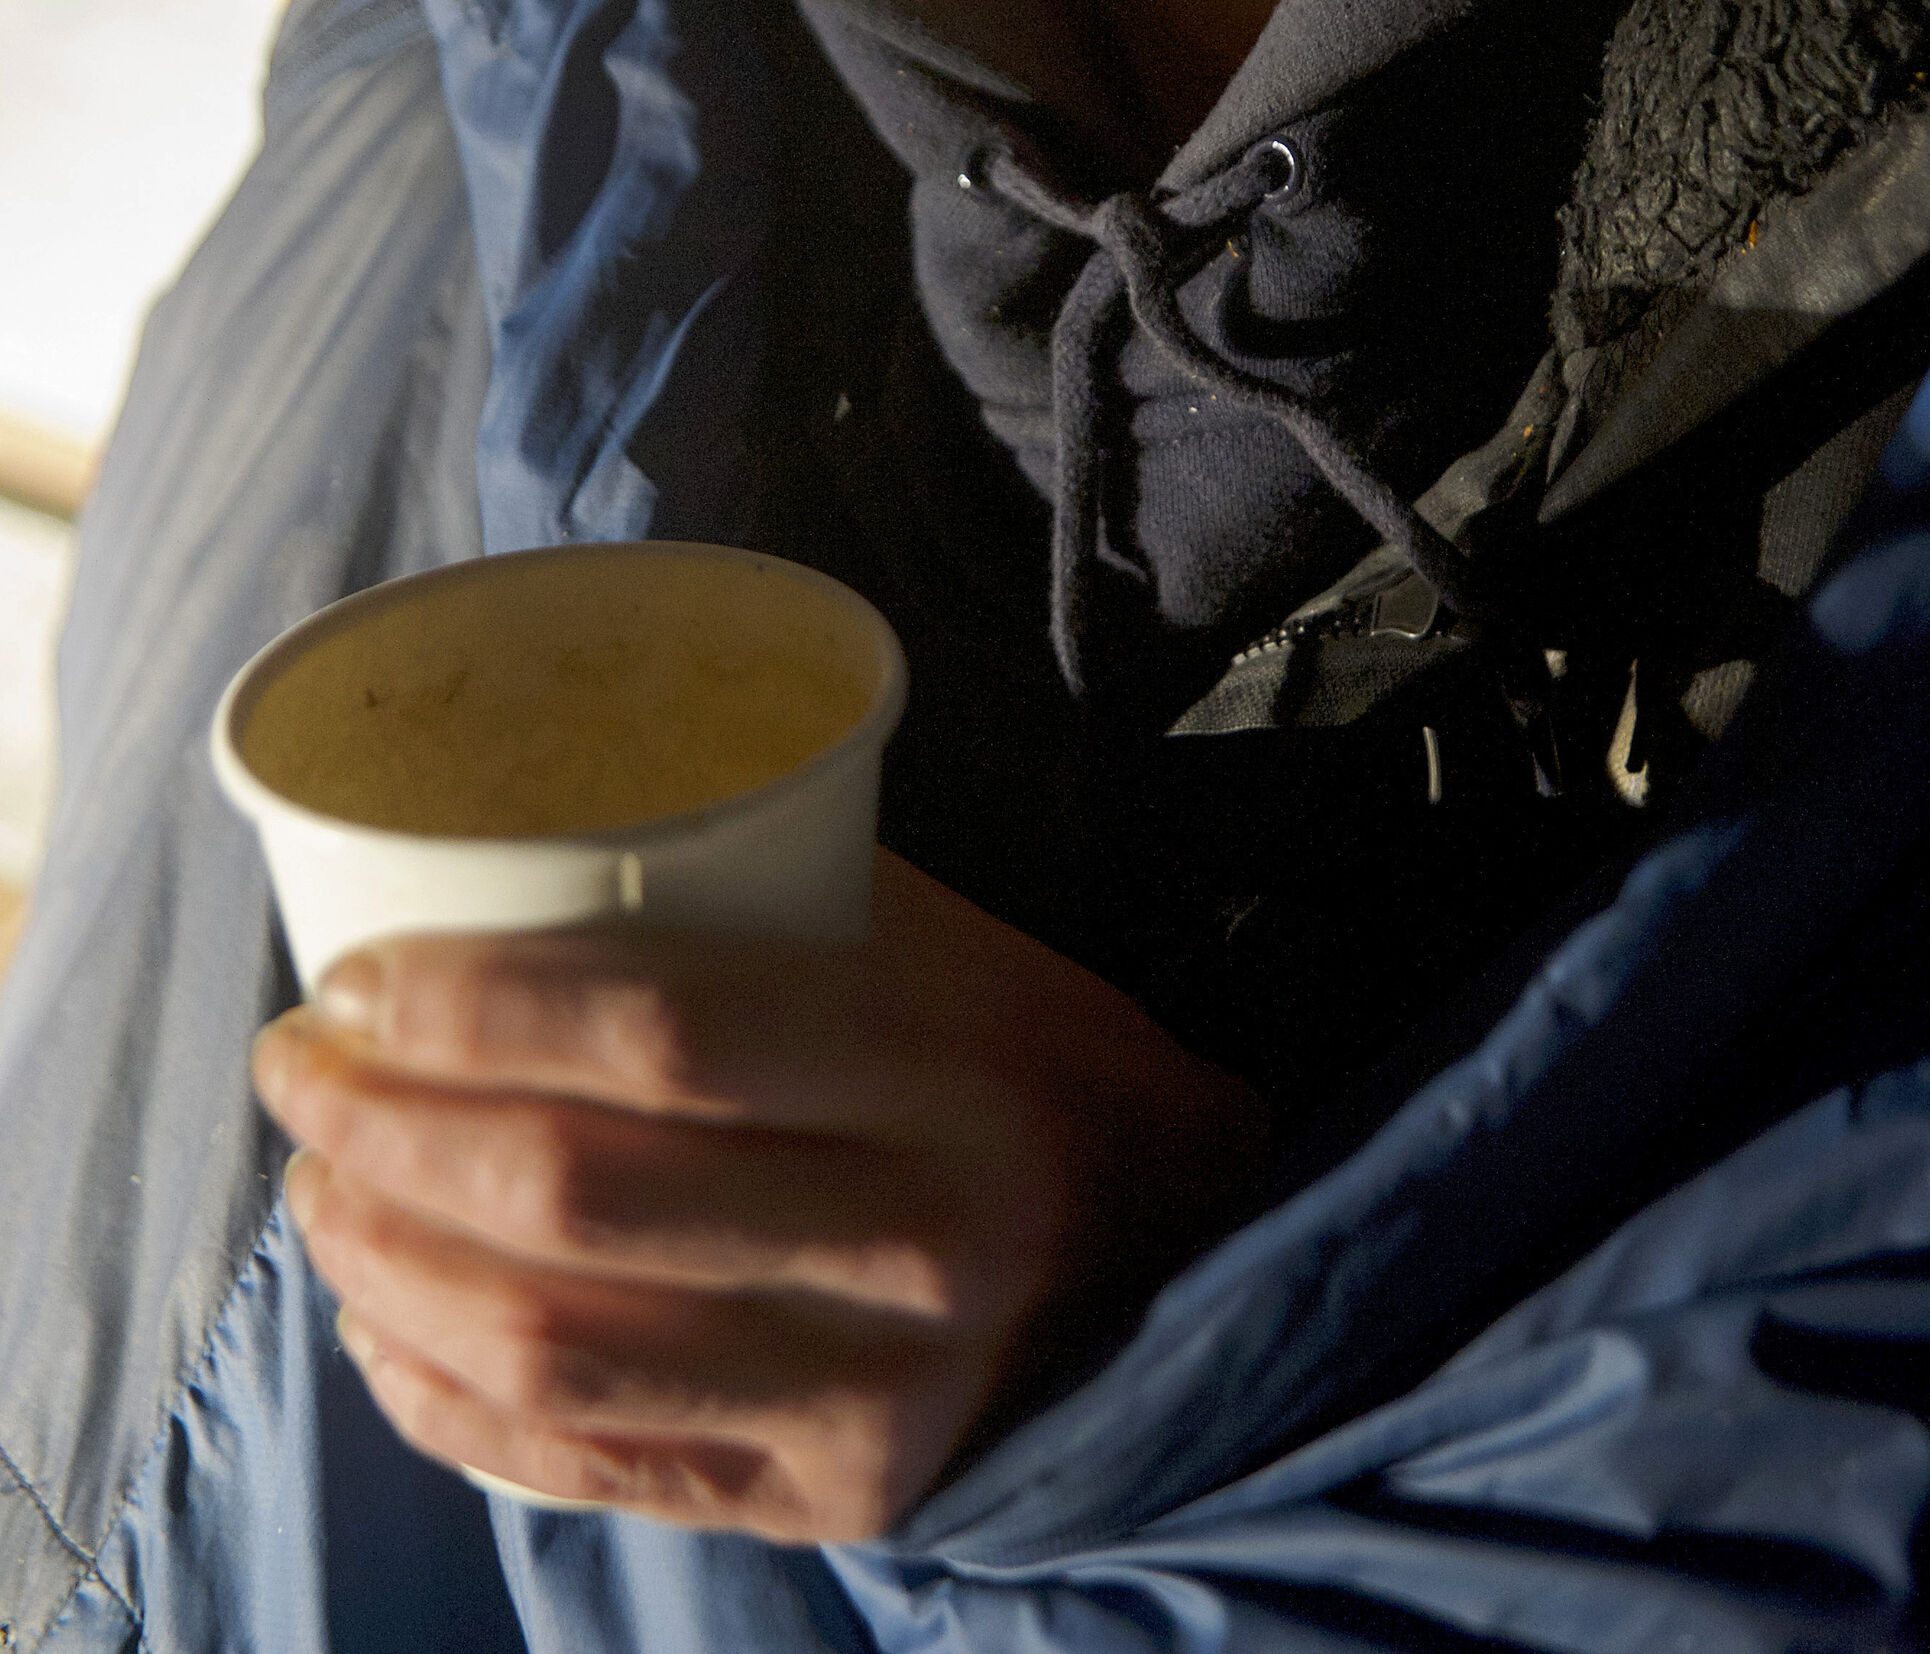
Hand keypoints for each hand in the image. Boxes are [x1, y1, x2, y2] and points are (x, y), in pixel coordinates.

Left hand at [251, 851, 1266, 1539]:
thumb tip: (520, 857)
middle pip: (577, 1199)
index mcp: (944, 1066)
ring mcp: (871, 1396)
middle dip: (387, 1132)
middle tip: (303, 1068)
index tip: (357, 979)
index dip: (477, 1011)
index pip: (665, 1037)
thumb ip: (766, 905)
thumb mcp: (945, 941)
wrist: (1195, 1256)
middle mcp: (914, 1246)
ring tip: (320, 1188)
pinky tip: (384, 1333)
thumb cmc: (1029, 1057)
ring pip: (554, 1349)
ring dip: (387, 1265)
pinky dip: (450, 1403)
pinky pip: (593, 1469)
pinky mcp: (834, 1503)